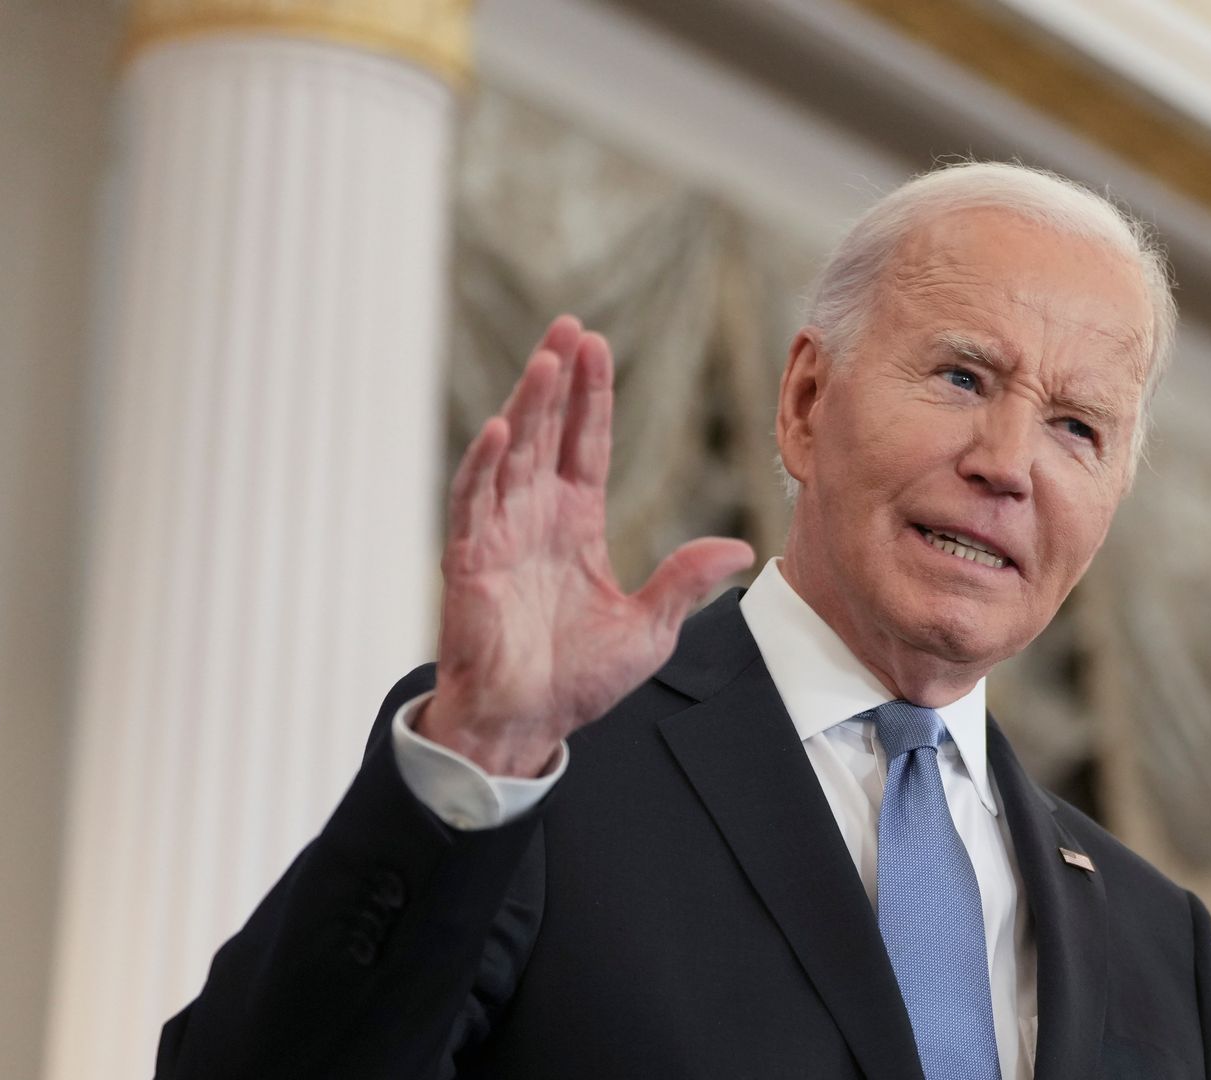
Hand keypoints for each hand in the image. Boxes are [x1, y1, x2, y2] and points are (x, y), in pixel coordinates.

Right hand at [421, 315, 753, 775]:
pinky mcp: (470, 561)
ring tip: (547, 358)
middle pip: (548, 431)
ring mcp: (500, 535)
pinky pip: (474, 502)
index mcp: (575, 525)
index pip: (586, 445)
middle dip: (559, 378)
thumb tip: (739, 548)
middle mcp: (535, 518)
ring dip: (528, 404)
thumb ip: (684, 580)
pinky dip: (485, 464)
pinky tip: (502, 425)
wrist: (525, 726)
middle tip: (569, 325)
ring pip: (512, 454)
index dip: (592, 396)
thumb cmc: (577, 680)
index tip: (597, 344)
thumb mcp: (650, 627)